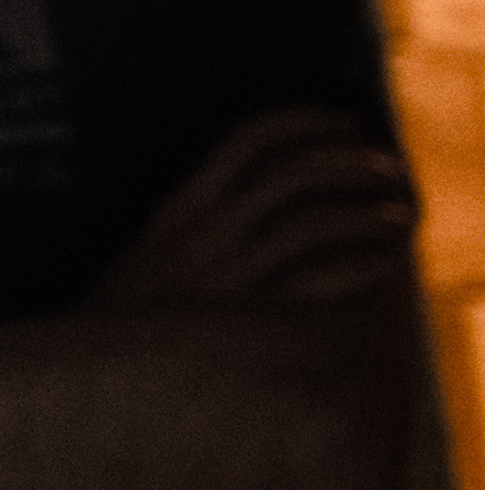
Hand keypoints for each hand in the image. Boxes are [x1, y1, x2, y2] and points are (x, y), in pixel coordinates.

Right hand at [91, 107, 419, 308]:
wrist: (91, 369)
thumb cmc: (130, 316)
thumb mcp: (152, 250)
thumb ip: (198, 218)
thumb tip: (259, 189)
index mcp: (182, 206)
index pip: (250, 138)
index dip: (306, 120)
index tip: (345, 122)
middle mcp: (203, 230)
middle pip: (293, 172)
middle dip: (352, 162)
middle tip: (388, 168)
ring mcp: (224, 272)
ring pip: (311, 221)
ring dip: (367, 212)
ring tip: (398, 217)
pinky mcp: (242, 317)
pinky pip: (312, 281)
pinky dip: (357, 266)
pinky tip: (381, 264)